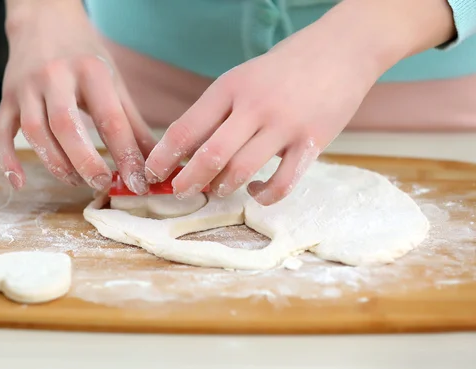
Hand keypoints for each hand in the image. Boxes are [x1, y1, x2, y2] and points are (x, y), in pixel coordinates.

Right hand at [0, 0, 154, 193]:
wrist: (43, 20)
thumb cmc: (84, 56)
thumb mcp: (113, 82)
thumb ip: (132, 123)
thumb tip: (154, 160)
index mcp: (90, 71)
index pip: (110, 119)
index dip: (125, 155)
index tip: (137, 183)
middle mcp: (55, 77)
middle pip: (66, 126)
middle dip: (85, 161)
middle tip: (102, 184)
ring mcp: (27, 88)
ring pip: (34, 132)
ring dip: (55, 163)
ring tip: (75, 180)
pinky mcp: (6, 99)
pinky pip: (0, 132)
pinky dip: (5, 160)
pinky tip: (19, 182)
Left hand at [144, 0, 455, 205]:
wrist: (341, 48)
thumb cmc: (284, 68)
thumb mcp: (243, 78)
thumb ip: (217, 111)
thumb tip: (185, 150)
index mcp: (230, 88)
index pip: (186, 128)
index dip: (163, 157)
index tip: (152, 173)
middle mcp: (254, 106)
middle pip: (209, 155)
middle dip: (187, 181)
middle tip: (179, 192)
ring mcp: (284, 125)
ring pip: (241, 170)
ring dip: (222, 188)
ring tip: (216, 190)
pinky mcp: (312, 142)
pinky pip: (283, 182)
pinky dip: (264, 195)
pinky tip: (256, 191)